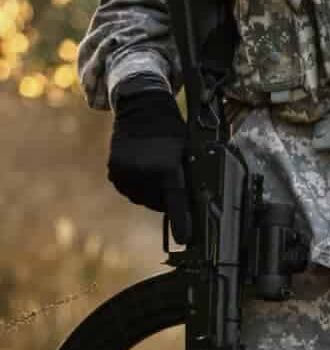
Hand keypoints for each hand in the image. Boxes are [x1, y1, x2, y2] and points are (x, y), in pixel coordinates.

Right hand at [108, 77, 186, 212]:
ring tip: (155, 169)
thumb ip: (189, 181)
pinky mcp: (114, 172)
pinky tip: (143, 169)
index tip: (185, 239)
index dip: (181, 222)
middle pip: (160, 203)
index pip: (177, 201)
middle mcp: (144, 172)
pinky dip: (138, 186)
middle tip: (170, 178)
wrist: (142, 109)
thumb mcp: (188, 154)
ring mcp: (126, 173)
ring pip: (144, 199)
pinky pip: (130, 191)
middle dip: (168, 198)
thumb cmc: (173, 133)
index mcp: (167, 167)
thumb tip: (195, 210)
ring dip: (152, 193)